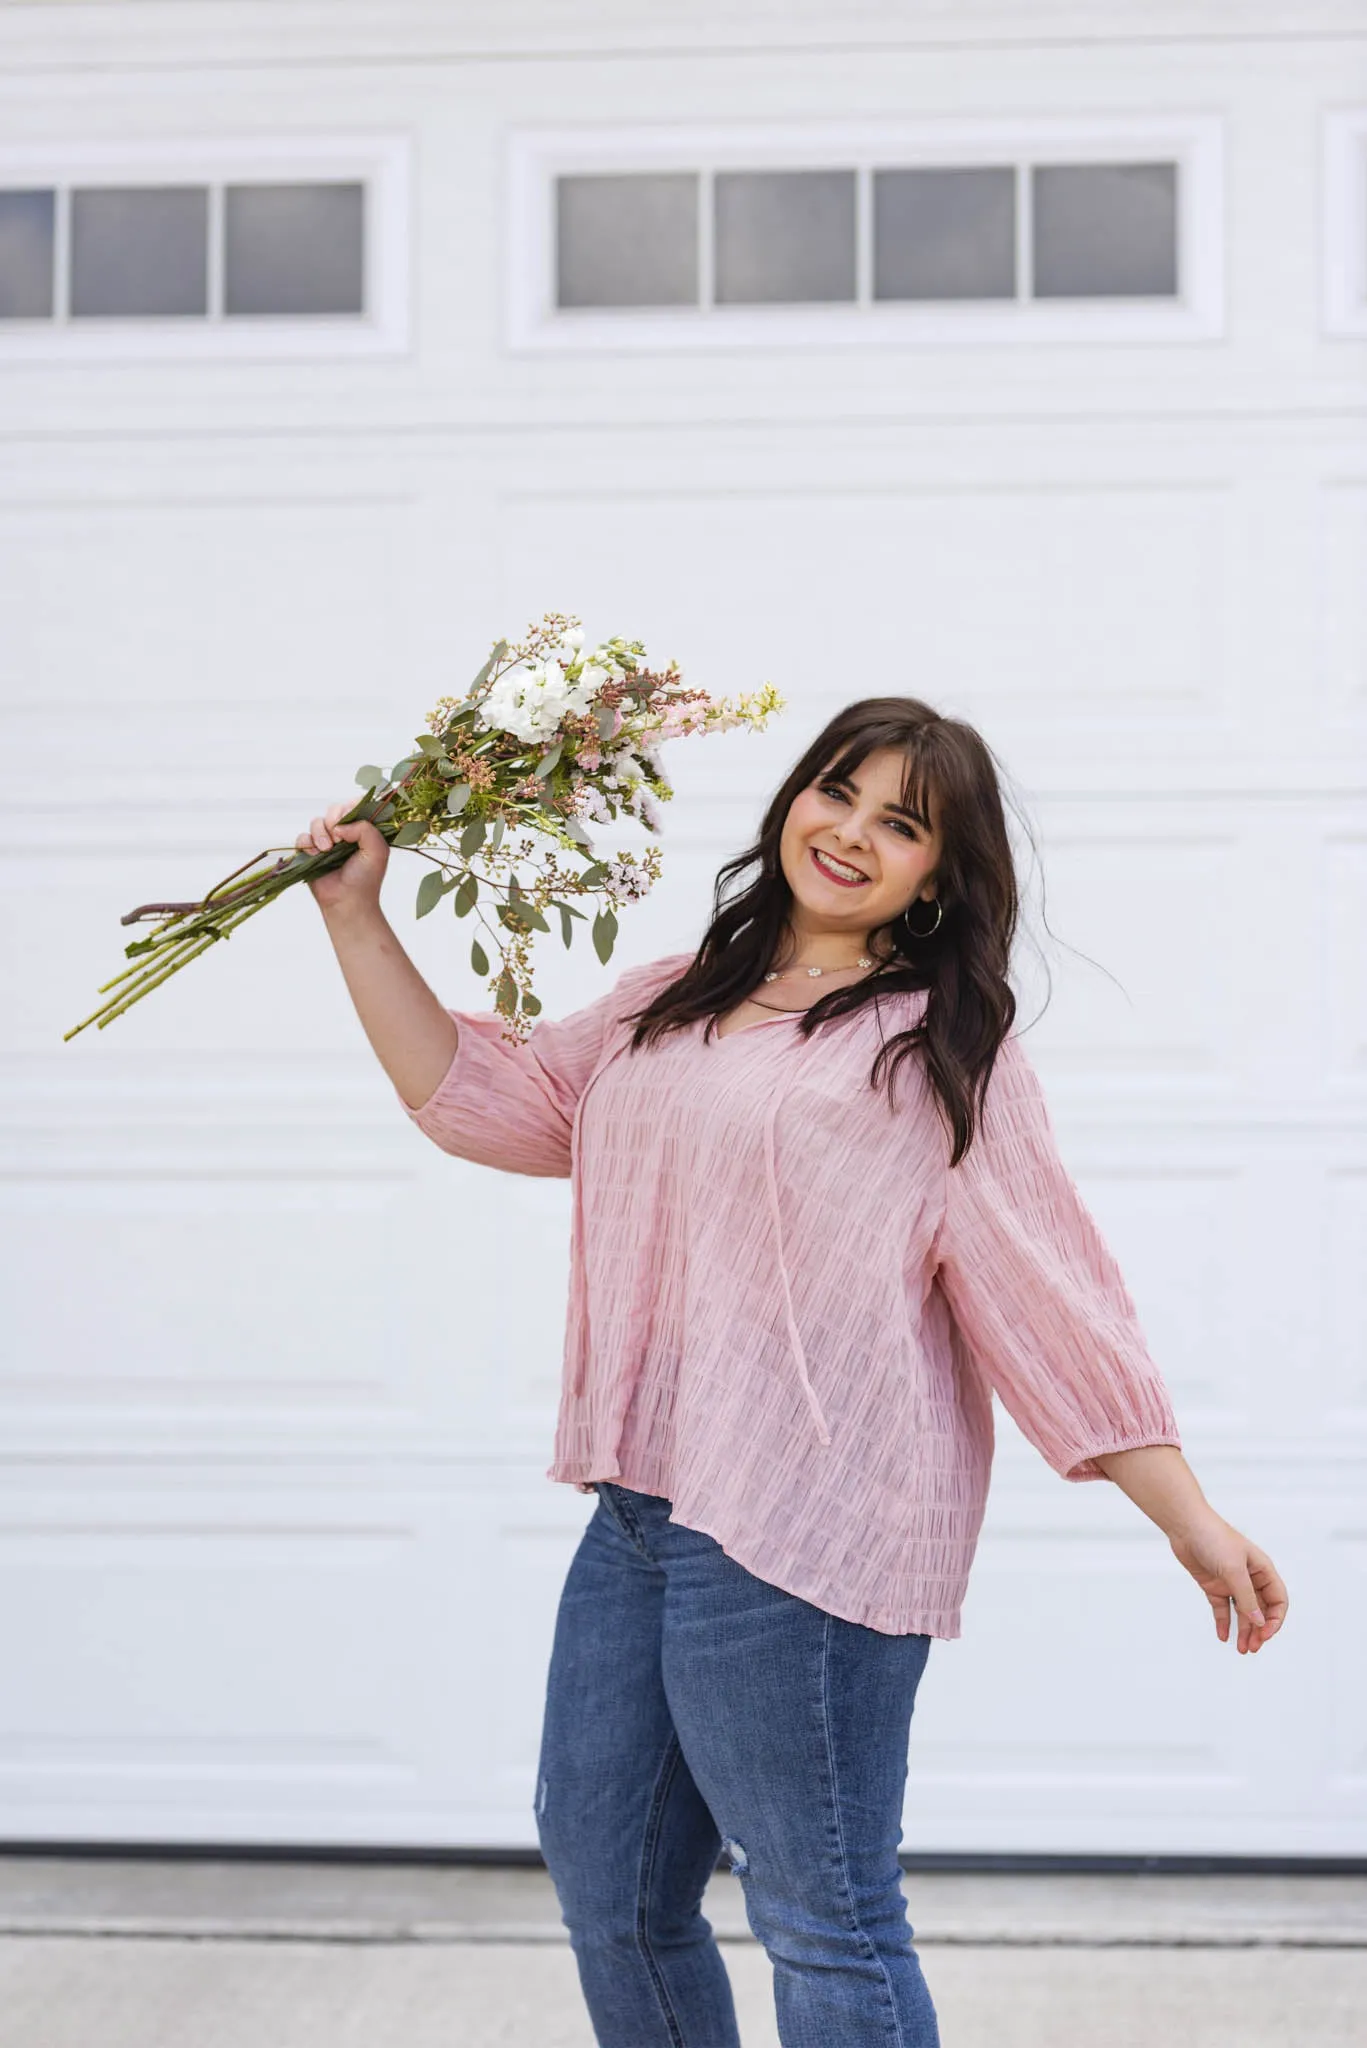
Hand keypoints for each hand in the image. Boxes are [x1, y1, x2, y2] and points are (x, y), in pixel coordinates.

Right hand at [295, 800, 389, 917]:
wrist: (347, 902)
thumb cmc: (366, 879)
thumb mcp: (377, 850)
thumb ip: (366, 829)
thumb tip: (340, 825)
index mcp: (361, 830)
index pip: (354, 806)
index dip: (350, 807)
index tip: (349, 817)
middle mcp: (343, 834)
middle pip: (333, 810)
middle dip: (333, 819)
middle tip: (338, 838)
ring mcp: (326, 842)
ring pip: (316, 822)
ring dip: (320, 833)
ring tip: (327, 849)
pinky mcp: (310, 852)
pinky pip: (302, 837)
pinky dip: (307, 843)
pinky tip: (316, 854)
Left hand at [1168, 1512, 1287, 1654]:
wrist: (1186, 1526)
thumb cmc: (1214, 1538)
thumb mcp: (1234, 1569)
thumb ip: (1247, 1597)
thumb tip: (1259, 1622)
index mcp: (1262, 1570)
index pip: (1278, 1600)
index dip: (1275, 1620)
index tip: (1264, 1634)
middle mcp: (1249, 1578)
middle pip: (1260, 1610)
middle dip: (1259, 1630)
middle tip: (1252, 1647)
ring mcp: (1231, 1582)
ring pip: (1242, 1612)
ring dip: (1243, 1630)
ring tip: (1241, 1649)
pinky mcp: (1214, 1585)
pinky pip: (1222, 1608)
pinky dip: (1223, 1622)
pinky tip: (1223, 1636)